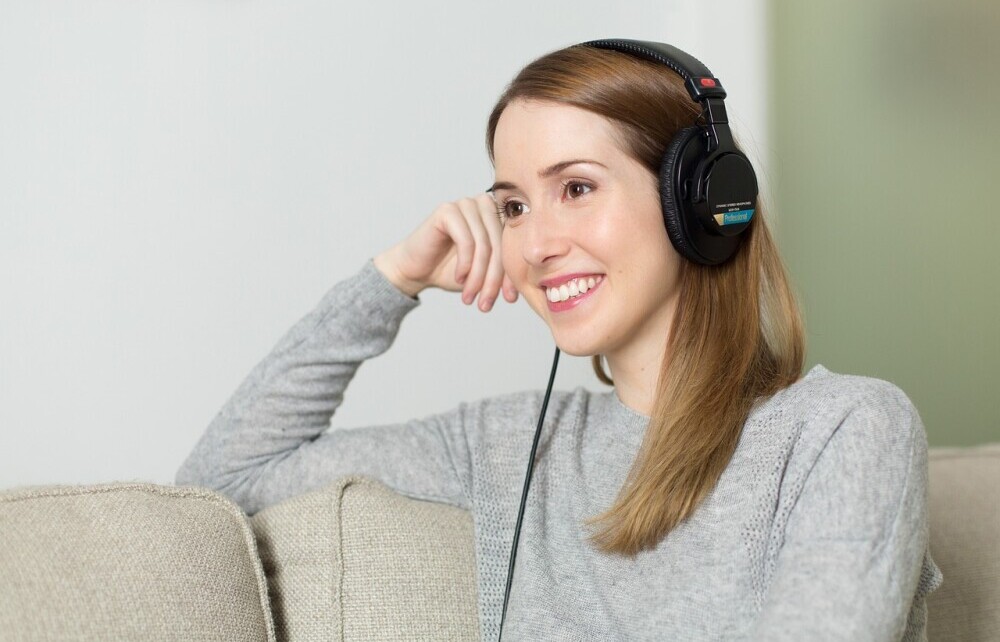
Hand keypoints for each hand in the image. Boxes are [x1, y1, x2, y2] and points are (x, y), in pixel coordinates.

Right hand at [373, 193, 518, 310]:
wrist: (416, 270)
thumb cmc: (451, 271)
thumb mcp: (485, 273)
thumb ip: (506, 271)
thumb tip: (529, 283)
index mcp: (498, 216)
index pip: (513, 245)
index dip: (512, 274)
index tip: (510, 299)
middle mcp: (483, 205)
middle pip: (500, 245)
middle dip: (494, 279)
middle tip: (485, 303)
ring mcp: (465, 205)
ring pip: (484, 245)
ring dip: (478, 276)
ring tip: (470, 296)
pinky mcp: (447, 211)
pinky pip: (466, 240)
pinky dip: (465, 264)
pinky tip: (459, 278)